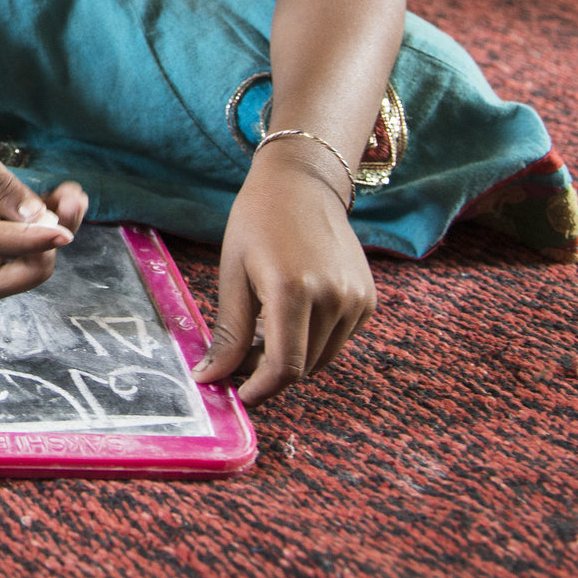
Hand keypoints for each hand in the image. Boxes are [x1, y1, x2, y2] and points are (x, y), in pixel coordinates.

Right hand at [0, 84, 87, 296]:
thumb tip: (37, 218)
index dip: (30, 241)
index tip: (64, 231)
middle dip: (38, 260)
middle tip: (66, 225)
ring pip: (13, 259)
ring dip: (48, 237)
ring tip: (73, 197)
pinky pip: (17, 236)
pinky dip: (43, 222)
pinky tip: (61, 195)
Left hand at [192, 142, 375, 405]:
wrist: (303, 184)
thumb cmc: (258, 222)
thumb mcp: (233, 274)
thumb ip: (228, 332)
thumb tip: (210, 380)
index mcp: (293, 290)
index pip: (285, 368)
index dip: (261, 389)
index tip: (240, 394)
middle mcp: (333, 298)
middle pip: (303, 368)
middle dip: (269, 372)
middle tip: (241, 354)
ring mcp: (356, 300)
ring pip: (321, 358)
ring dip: (292, 358)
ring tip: (263, 329)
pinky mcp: (367, 300)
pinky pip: (337, 340)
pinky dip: (313, 340)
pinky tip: (292, 313)